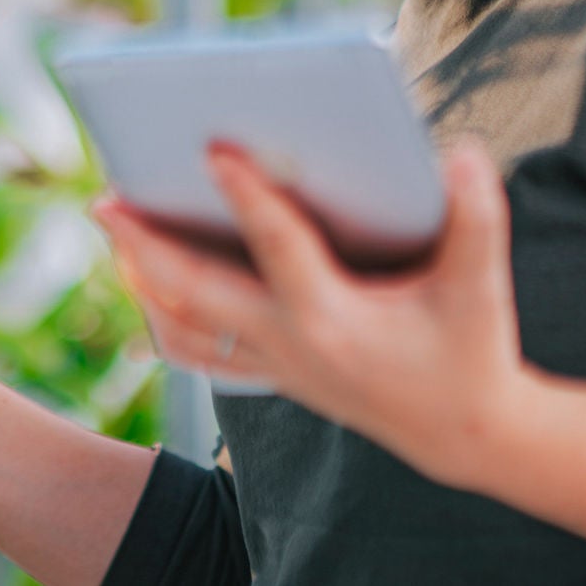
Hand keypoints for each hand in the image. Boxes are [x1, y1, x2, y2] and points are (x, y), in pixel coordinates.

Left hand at [92, 139, 529, 488]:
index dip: (249, 197)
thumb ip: (477, 217)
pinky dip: (164, 317)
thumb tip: (462, 150)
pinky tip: (143, 282)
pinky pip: (199, 351)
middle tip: (104, 199)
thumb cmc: (470, 348)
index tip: (214, 149)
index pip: (280, 249)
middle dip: (146, 247)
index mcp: (335, 320)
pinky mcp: (272, 374)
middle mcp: (291, 345)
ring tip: (114, 227)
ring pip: (185, 327)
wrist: (464, 435)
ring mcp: (274, 365)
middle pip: (197, 295)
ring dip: (142, 280)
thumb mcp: (480, 287)